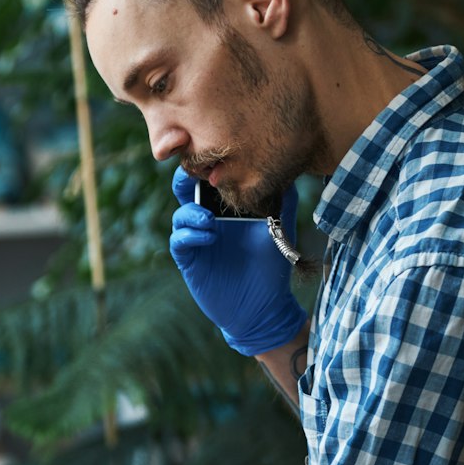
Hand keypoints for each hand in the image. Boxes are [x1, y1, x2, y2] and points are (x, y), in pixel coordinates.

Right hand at [168, 166, 307, 356]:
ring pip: (180, 215)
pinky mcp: (190, 260)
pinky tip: (209, 237)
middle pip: (185, 190)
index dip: (207, 166)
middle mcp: (208, 220)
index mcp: (226, 207)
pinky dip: (190, 234)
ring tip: (210, 220)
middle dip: (186, 179)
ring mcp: (197, 240)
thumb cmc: (271, 266)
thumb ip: (282, 198)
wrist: (262, 307)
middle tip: (195, 176)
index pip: (210, 179)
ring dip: (192, 212)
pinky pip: (179, 241)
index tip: (216, 157)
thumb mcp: (280, 226)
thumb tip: (284, 168)